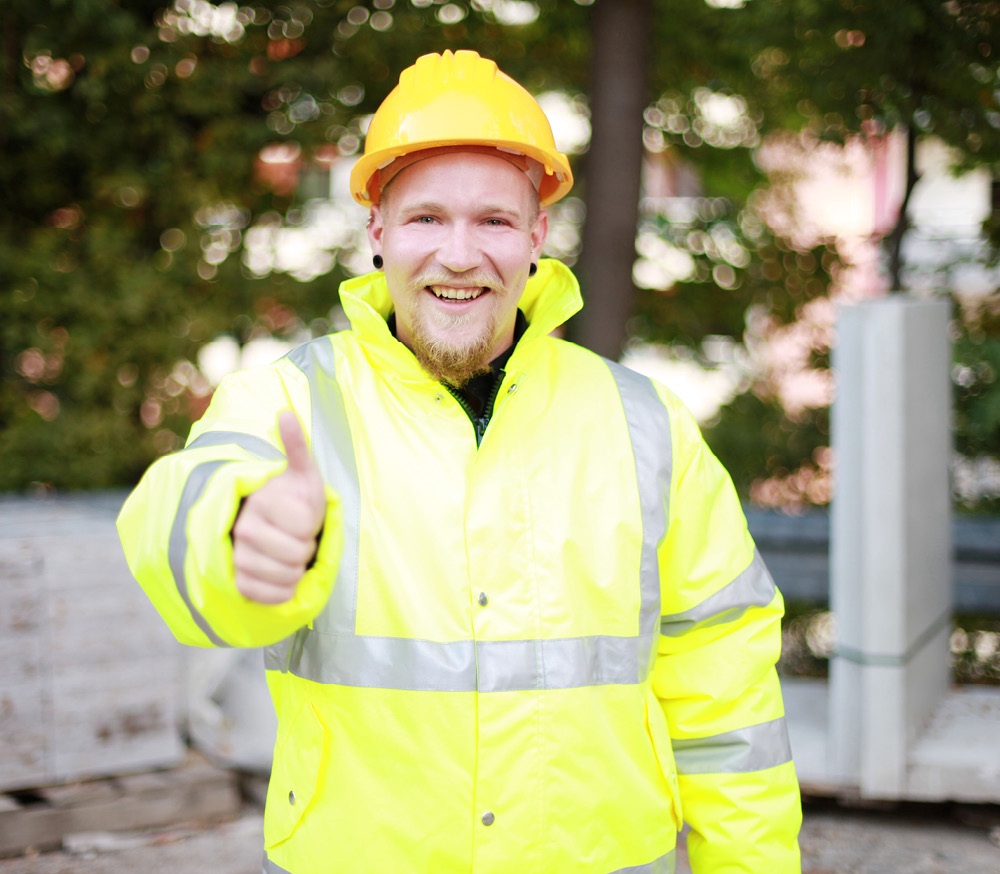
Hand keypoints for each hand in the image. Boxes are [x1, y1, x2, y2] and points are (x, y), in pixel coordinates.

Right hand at [232, 411, 325, 603]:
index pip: (304, 528)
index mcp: (262, 501)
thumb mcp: (304, 474)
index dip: (313, 527)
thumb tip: (286, 414)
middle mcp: (243, 528)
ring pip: (285, 576)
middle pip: (296, 555)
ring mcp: (237, 556)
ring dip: (297, 570)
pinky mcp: (237, 582)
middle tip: (298, 539)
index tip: (304, 518)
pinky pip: (271, 595)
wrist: (270, 531)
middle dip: (306, 550)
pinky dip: (284, 591)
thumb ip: (298, 446)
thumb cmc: (293, 500)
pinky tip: (282, 576)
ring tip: (290, 556)